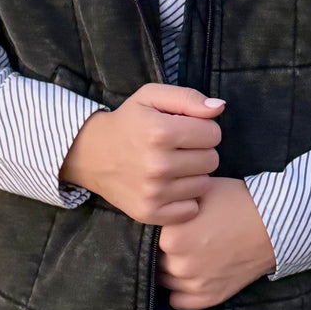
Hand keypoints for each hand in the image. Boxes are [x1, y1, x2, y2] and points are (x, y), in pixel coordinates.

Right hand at [59, 83, 224, 227]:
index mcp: (160, 132)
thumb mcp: (151, 96)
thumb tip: (219, 108)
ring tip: (173, 166)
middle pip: (212, 160)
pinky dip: (185, 199)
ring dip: (193, 175)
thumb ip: (187, 97)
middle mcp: (157, 164)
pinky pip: (191, 209)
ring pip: (204, 184)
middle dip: (199, 151)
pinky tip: (170, 186)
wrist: (92, 154)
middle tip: (178, 148)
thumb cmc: (128, 122)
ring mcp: (154, 192)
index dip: (202, 128)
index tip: (185, 129)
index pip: (214, 133)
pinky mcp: (150, 213)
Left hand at [156, 176, 276, 308]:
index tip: (167, 224)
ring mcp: (194, 284)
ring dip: (169, 269)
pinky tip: (189, 275)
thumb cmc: (237, 201)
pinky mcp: (209, 297)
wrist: (274, 224)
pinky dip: (180, 290)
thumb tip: (156, 209)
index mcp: (171, 237)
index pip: (148, 236)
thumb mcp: (200, 192)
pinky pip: (178, 301)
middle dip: (163, 249)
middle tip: (180, 238)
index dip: (158, 228)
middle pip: (154, 259)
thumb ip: (173, 203)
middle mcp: (179, 264)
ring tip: (186, 255)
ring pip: (164, 280)